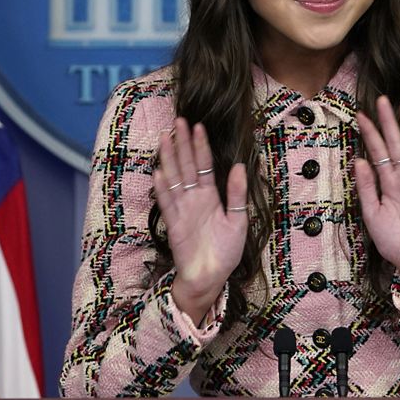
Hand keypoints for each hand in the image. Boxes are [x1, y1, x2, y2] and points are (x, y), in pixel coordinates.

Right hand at [151, 118, 247, 324]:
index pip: (205, 165)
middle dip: (183, 144)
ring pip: (174, 178)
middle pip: (187, 166)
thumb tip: (239, 166)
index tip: (198, 126)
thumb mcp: (238, 220)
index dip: (201, 146)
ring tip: (166, 138)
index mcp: (211, 196)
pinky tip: (159, 172)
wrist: (211, 277)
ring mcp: (182, 209)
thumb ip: (236, 194)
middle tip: (179, 121)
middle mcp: (194, 199)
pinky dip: (163, 188)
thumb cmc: (225, 251)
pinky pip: (167, 203)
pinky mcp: (174, 224)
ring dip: (169, 159)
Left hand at [354, 97, 399, 294]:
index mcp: (387, 185)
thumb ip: (366, 187)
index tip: (361, 115)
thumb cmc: (393, 241)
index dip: (370, 135)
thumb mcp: (372, 214)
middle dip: (389, 123)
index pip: (377, 154)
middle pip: (395, 146)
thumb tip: (358, 160)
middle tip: (382, 100)